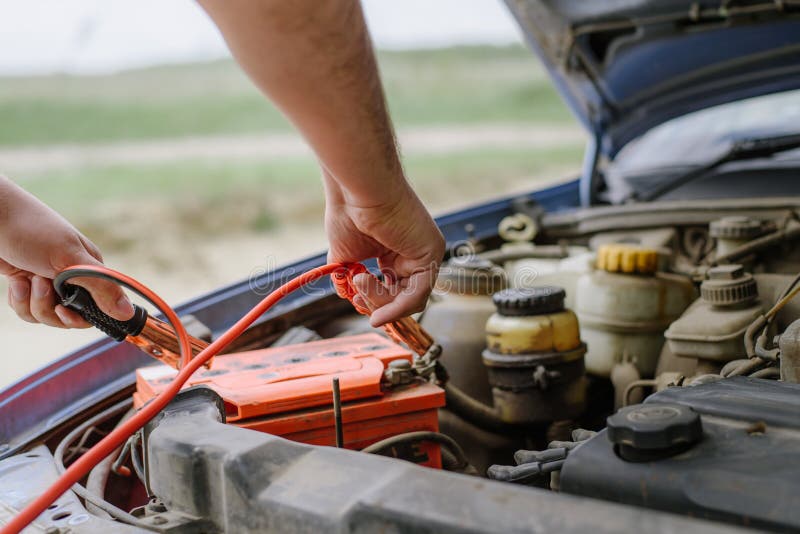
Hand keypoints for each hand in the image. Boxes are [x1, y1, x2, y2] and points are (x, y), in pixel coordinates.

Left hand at [0, 176, 132, 327]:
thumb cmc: (31, 229)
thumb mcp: (69, 260)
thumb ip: (101, 287)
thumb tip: (127, 312)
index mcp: (90, 269)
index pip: (97, 308)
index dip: (79, 317)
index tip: (63, 310)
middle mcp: (72, 278)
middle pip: (68, 317)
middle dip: (48, 307)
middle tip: (39, 283)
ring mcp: (48, 282)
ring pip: (45, 315)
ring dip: (31, 302)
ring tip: (25, 279)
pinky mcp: (27, 284)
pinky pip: (27, 308)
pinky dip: (18, 299)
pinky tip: (15, 280)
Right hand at [325, 175, 444, 325]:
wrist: (358, 188)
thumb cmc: (350, 210)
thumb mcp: (344, 255)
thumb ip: (347, 278)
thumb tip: (345, 296)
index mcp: (395, 252)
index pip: (395, 289)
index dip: (375, 302)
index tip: (355, 301)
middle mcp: (414, 252)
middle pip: (404, 297)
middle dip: (377, 304)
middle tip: (356, 300)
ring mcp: (425, 252)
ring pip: (410, 299)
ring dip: (381, 301)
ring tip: (359, 282)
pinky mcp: (431, 252)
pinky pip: (418, 293)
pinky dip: (397, 307)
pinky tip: (378, 313)